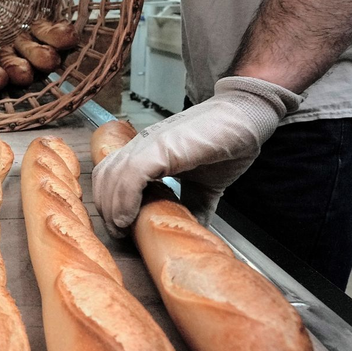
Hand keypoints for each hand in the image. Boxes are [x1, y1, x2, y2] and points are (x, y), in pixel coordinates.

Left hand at [93, 76, 303, 235]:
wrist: (247, 117)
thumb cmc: (226, 145)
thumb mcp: (204, 186)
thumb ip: (194, 207)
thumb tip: (193, 233)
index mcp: (146, 152)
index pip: (110, 176)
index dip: (108, 202)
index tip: (120, 227)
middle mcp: (141, 145)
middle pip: (104, 177)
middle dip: (105, 208)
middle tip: (119, 233)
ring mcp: (149, 144)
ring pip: (111, 176)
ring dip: (111, 208)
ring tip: (122, 229)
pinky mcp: (161, 147)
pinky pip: (130, 175)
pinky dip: (124, 199)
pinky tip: (129, 218)